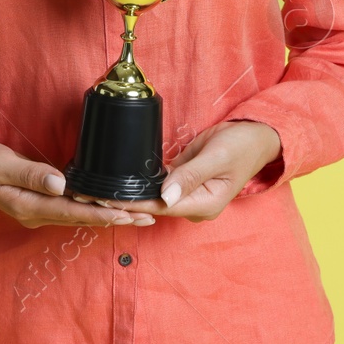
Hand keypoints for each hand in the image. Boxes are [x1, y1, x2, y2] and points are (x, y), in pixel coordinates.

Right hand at [0, 139, 155, 229]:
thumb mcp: (1, 163)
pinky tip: (109, 204)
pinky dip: (93, 207)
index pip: (73, 213)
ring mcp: (37, 209)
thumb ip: (31, 174)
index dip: (102, 214)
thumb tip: (61, 185)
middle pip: (82, 218)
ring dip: (108, 214)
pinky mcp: (39, 201)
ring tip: (137, 214)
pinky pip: (72, 208)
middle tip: (147, 217)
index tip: (127, 214)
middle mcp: (36, 213)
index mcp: (28, 207)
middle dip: (115, 218)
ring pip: (80, 214)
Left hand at [73, 120, 280, 222]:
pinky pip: (156, 185)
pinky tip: (116, 180)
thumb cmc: (242, 145)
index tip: (104, 199)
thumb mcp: (218, 157)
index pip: (159, 207)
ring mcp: (186, 194)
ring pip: (150, 197)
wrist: (256, 135)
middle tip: (87, 194)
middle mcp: (193, 204)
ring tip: (93, 189)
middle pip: (150, 206)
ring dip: (125, 194)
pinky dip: (137, 184)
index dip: (130, 205)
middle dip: (121, 202)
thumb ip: (191, 175)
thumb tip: (164, 196)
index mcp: (203, 205)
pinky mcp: (181, 180)